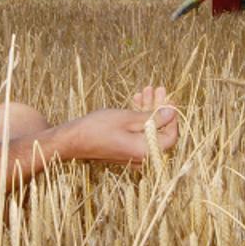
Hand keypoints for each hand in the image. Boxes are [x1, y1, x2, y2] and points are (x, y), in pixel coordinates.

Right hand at [58, 86, 178, 164]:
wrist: (72, 140)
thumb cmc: (97, 128)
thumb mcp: (127, 119)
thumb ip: (152, 117)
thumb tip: (172, 113)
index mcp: (146, 151)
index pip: (171, 135)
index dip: (172, 117)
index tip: (168, 100)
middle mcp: (142, 156)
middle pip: (160, 131)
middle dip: (159, 108)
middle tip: (158, 89)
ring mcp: (133, 153)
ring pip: (148, 129)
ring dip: (148, 109)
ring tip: (146, 90)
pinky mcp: (125, 149)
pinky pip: (138, 133)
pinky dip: (138, 118)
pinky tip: (136, 100)